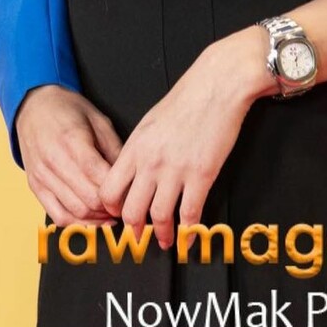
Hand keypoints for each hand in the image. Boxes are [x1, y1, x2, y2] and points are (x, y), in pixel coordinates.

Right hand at [15, 84, 123, 225]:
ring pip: (75, 212)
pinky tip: (93, 218)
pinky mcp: (35, 186)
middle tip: (126, 205)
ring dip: (97, 218)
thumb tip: (131, 177)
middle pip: (89, 200)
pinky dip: (77, 223)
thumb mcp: (99, 120)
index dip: (119, 192)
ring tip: (112, 213)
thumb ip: (115, 149)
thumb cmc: (68, 110)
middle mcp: (54, 161)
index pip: (99, 178)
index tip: (132, 193)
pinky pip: (57, 215)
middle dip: (111, 208)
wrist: (33, 106)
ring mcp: (42, 176)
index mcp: (72, 141)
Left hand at [96, 31, 267, 248]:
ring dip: (162, 235)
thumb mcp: (150, 122)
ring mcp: (176, 170)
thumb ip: (140, 150)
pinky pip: (190, 213)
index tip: (118, 216)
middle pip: (130, 210)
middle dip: (134, 230)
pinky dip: (189, 231)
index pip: (109, 190)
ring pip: (159, 217)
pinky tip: (190, 237)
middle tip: (138, 238)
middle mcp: (150, 162)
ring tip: (165, 241)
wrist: (217, 85)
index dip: (112, 209)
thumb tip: (134, 173)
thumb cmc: (187, 98)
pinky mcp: (202, 175)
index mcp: (135, 148)